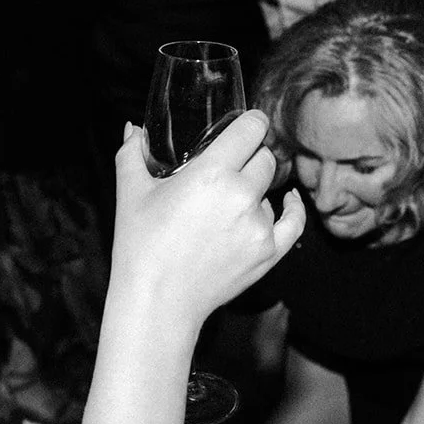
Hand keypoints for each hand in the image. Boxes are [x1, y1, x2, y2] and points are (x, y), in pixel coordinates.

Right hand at [112, 112, 304, 325]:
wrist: (157, 301)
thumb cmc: (141, 246)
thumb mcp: (131, 193)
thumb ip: (132, 154)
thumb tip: (133, 129)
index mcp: (211, 173)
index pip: (251, 129)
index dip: (250, 122)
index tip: (245, 124)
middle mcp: (242, 195)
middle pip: (264, 158)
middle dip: (249, 157)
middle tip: (229, 167)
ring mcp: (259, 226)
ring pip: (271, 190)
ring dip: (255, 190)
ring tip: (225, 206)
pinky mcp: (268, 252)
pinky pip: (293, 222)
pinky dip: (291, 208)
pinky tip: (288, 199)